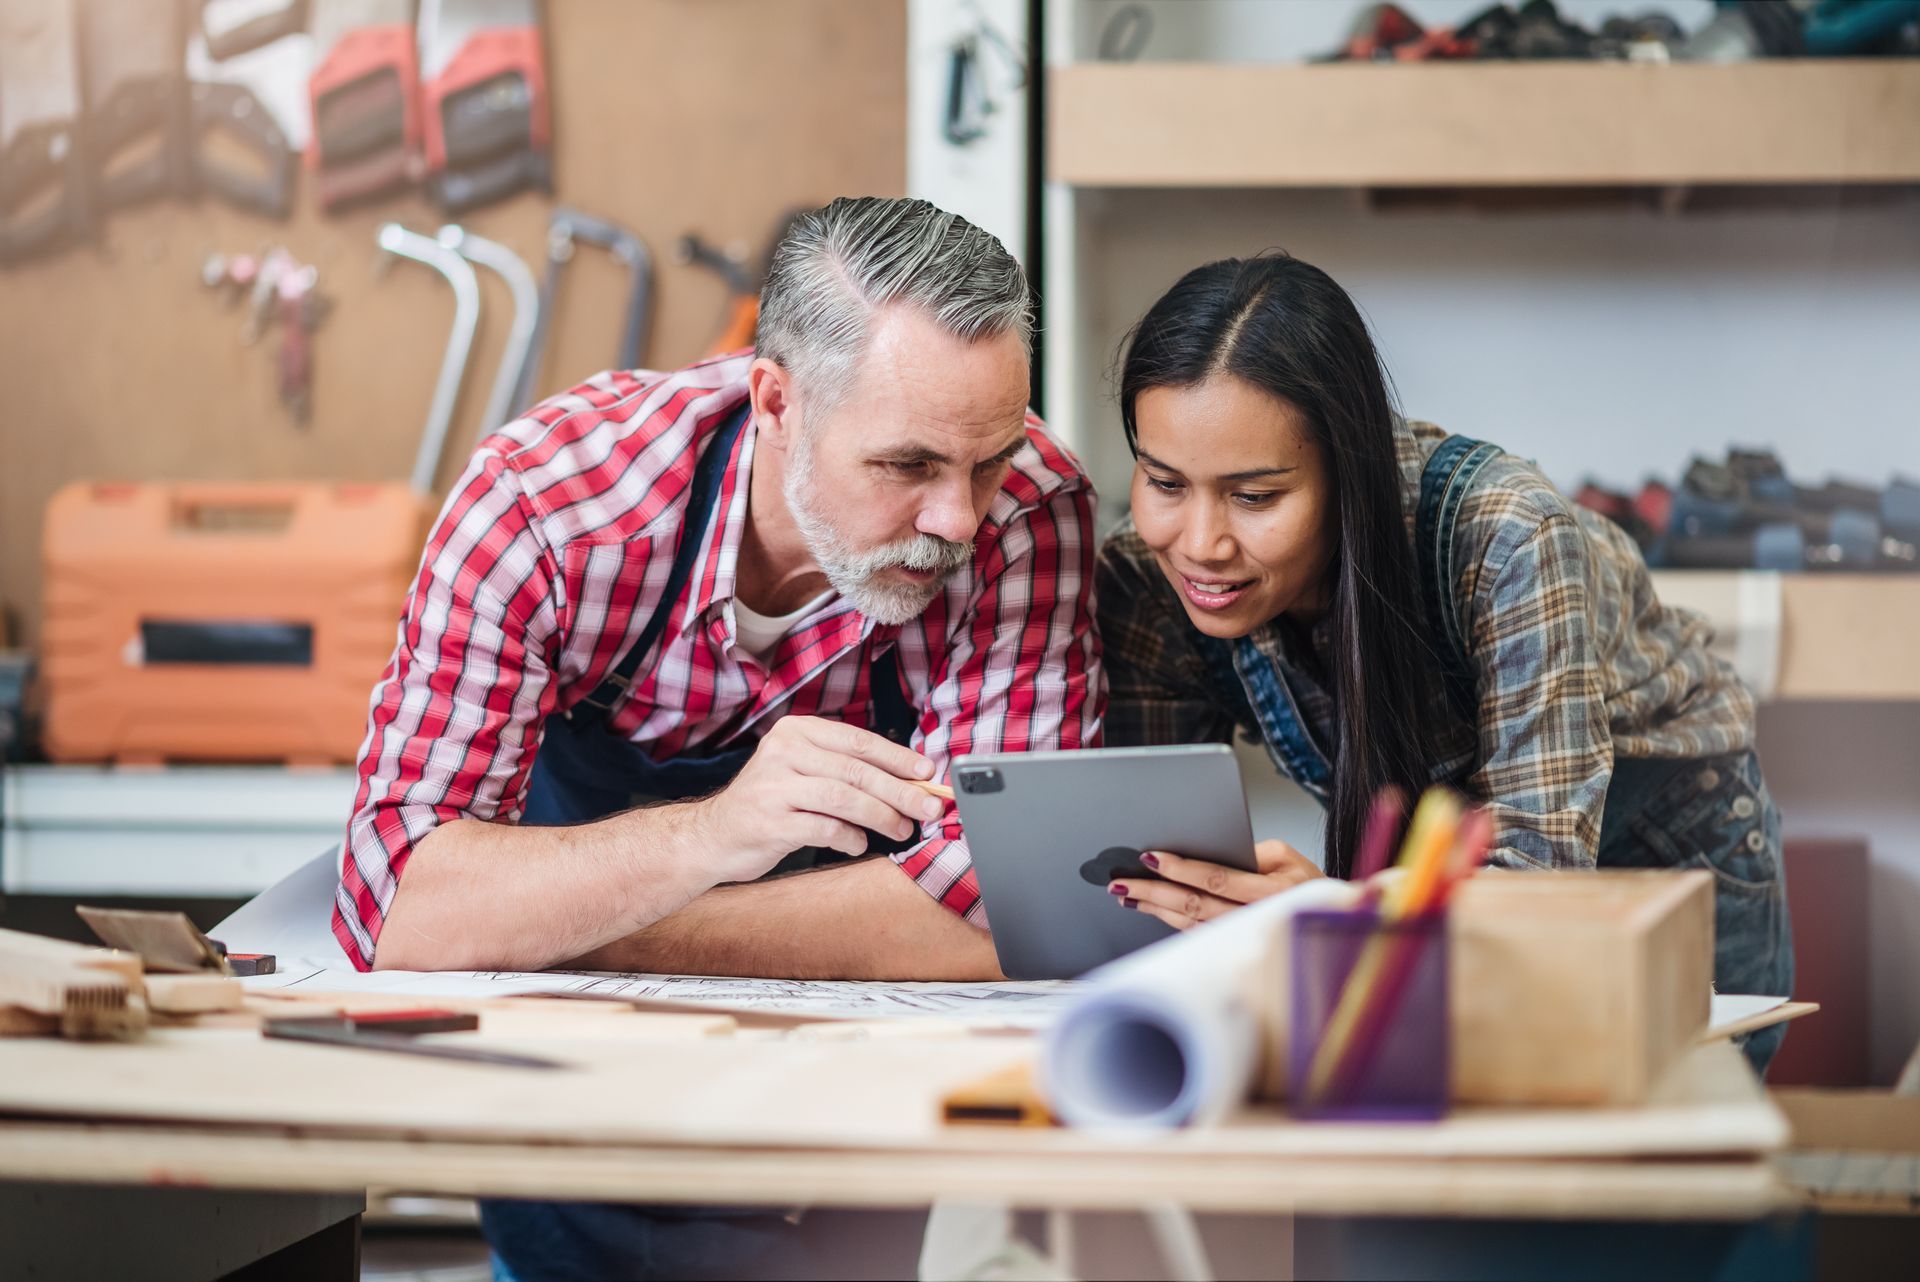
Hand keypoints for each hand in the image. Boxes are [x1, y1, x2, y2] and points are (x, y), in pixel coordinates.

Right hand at [691, 716, 944, 883]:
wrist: (713, 836)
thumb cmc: (771, 803)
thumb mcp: (802, 771)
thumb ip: (845, 771)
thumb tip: (910, 782)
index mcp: (796, 732)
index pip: (858, 742)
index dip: (898, 758)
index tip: (928, 774)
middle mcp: (783, 752)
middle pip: (856, 770)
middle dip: (900, 791)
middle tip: (929, 808)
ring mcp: (774, 786)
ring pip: (844, 797)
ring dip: (881, 816)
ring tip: (902, 829)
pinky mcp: (770, 822)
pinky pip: (825, 828)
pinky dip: (849, 838)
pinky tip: (858, 844)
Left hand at [1109, 839, 1323, 930]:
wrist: (1326, 920)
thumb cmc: (1304, 884)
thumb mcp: (1287, 857)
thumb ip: (1249, 853)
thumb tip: (1207, 853)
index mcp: (1273, 891)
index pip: (1218, 879)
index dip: (1182, 869)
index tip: (1151, 858)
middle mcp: (1257, 917)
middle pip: (1196, 905)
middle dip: (1155, 892)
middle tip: (1123, 882)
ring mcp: (1243, 936)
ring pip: (1191, 924)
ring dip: (1155, 909)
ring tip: (1127, 895)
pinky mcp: (1233, 946)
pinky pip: (1195, 934)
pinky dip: (1168, 921)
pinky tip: (1150, 909)